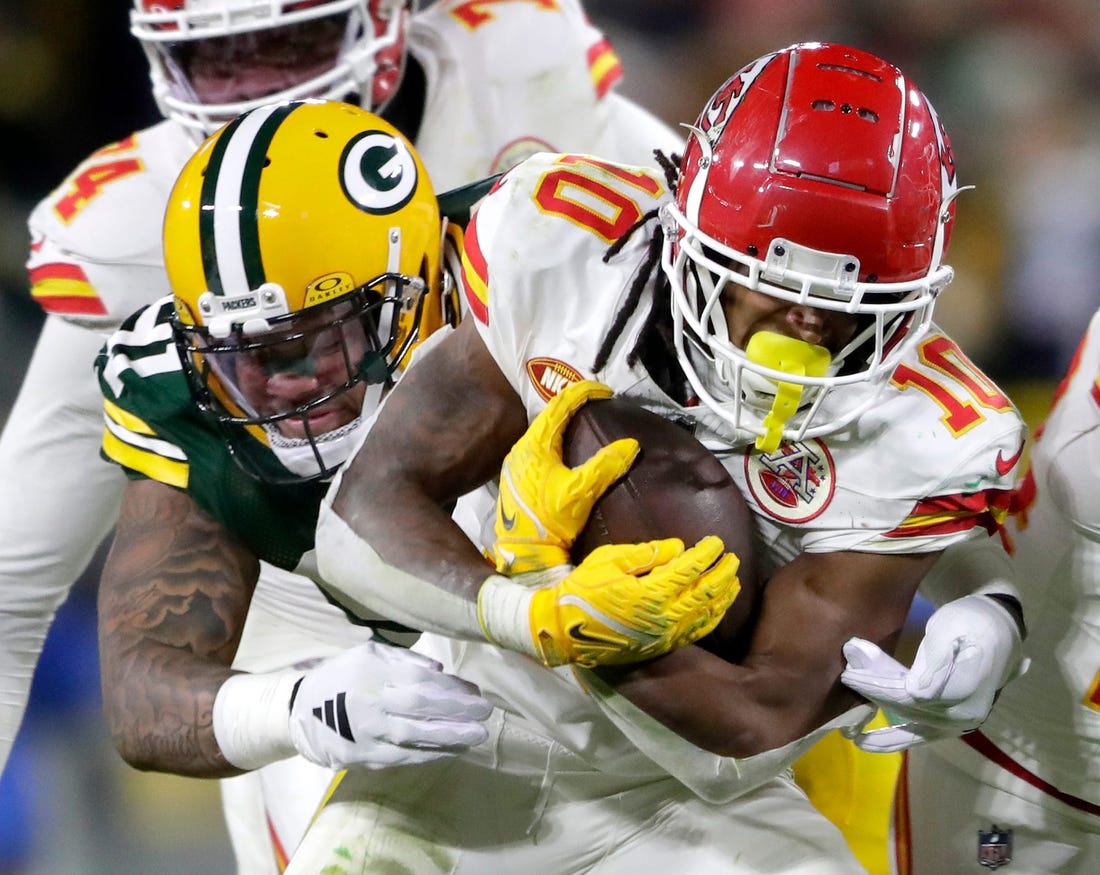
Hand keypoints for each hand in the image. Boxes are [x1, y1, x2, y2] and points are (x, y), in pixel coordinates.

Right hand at [288, 640, 492, 769]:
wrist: (299, 712)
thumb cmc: (342, 677)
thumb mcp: (368, 654)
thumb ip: (404, 659)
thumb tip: (440, 670)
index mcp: (372, 672)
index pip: (419, 681)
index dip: (451, 689)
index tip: (476, 693)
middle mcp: (369, 702)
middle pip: (420, 708)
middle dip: (457, 713)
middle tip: (486, 715)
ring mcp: (365, 733)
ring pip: (413, 737)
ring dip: (449, 738)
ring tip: (476, 736)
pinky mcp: (361, 758)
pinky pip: (401, 758)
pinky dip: (428, 755)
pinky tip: (450, 751)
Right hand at [479, 536, 740, 667]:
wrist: (565, 629)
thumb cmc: (583, 589)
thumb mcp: (609, 561)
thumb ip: (646, 553)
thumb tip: (679, 548)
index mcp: (650, 592)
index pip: (689, 569)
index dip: (706, 554)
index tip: (717, 541)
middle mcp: (663, 616)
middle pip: (704, 593)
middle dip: (722, 574)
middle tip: (733, 559)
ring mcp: (664, 634)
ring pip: (704, 615)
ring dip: (723, 596)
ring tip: (734, 581)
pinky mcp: (661, 646)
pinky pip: (695, 632)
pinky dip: (711, 618)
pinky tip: (718, 608)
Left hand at [490, 380, 638, 573]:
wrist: (525, 555)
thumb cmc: (550, 523)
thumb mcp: (581, 493)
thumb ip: (606, 466)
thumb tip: (631, 444)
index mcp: (534, 447)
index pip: (558, 406)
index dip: (582, 393)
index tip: (603, 390)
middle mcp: (520, 451)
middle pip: (548, 417)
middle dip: (572, 406)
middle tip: (595, 403)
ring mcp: (516, 466)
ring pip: (541, 434)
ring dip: (563, 425)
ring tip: (584, 423)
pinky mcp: (517, 480)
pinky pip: (538, 450)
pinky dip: (555, 443)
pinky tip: (566, 453)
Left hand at [841, 595, 1027, 752]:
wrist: (996, 628)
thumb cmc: (971, 622)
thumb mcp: (952, 628)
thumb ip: (935, 659)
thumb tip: (914, 690)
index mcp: (965, 690)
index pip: (909, 694)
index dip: (877, 686)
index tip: (849, 674)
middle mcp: (963, 714)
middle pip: (906, 706)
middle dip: (873, 691)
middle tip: (845, 676)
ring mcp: (958, 722)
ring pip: (907, 719)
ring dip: (877, 711)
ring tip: (847, 716)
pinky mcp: (950, 723)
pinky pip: (917, 736)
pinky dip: (891, 739)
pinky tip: (865, 742)